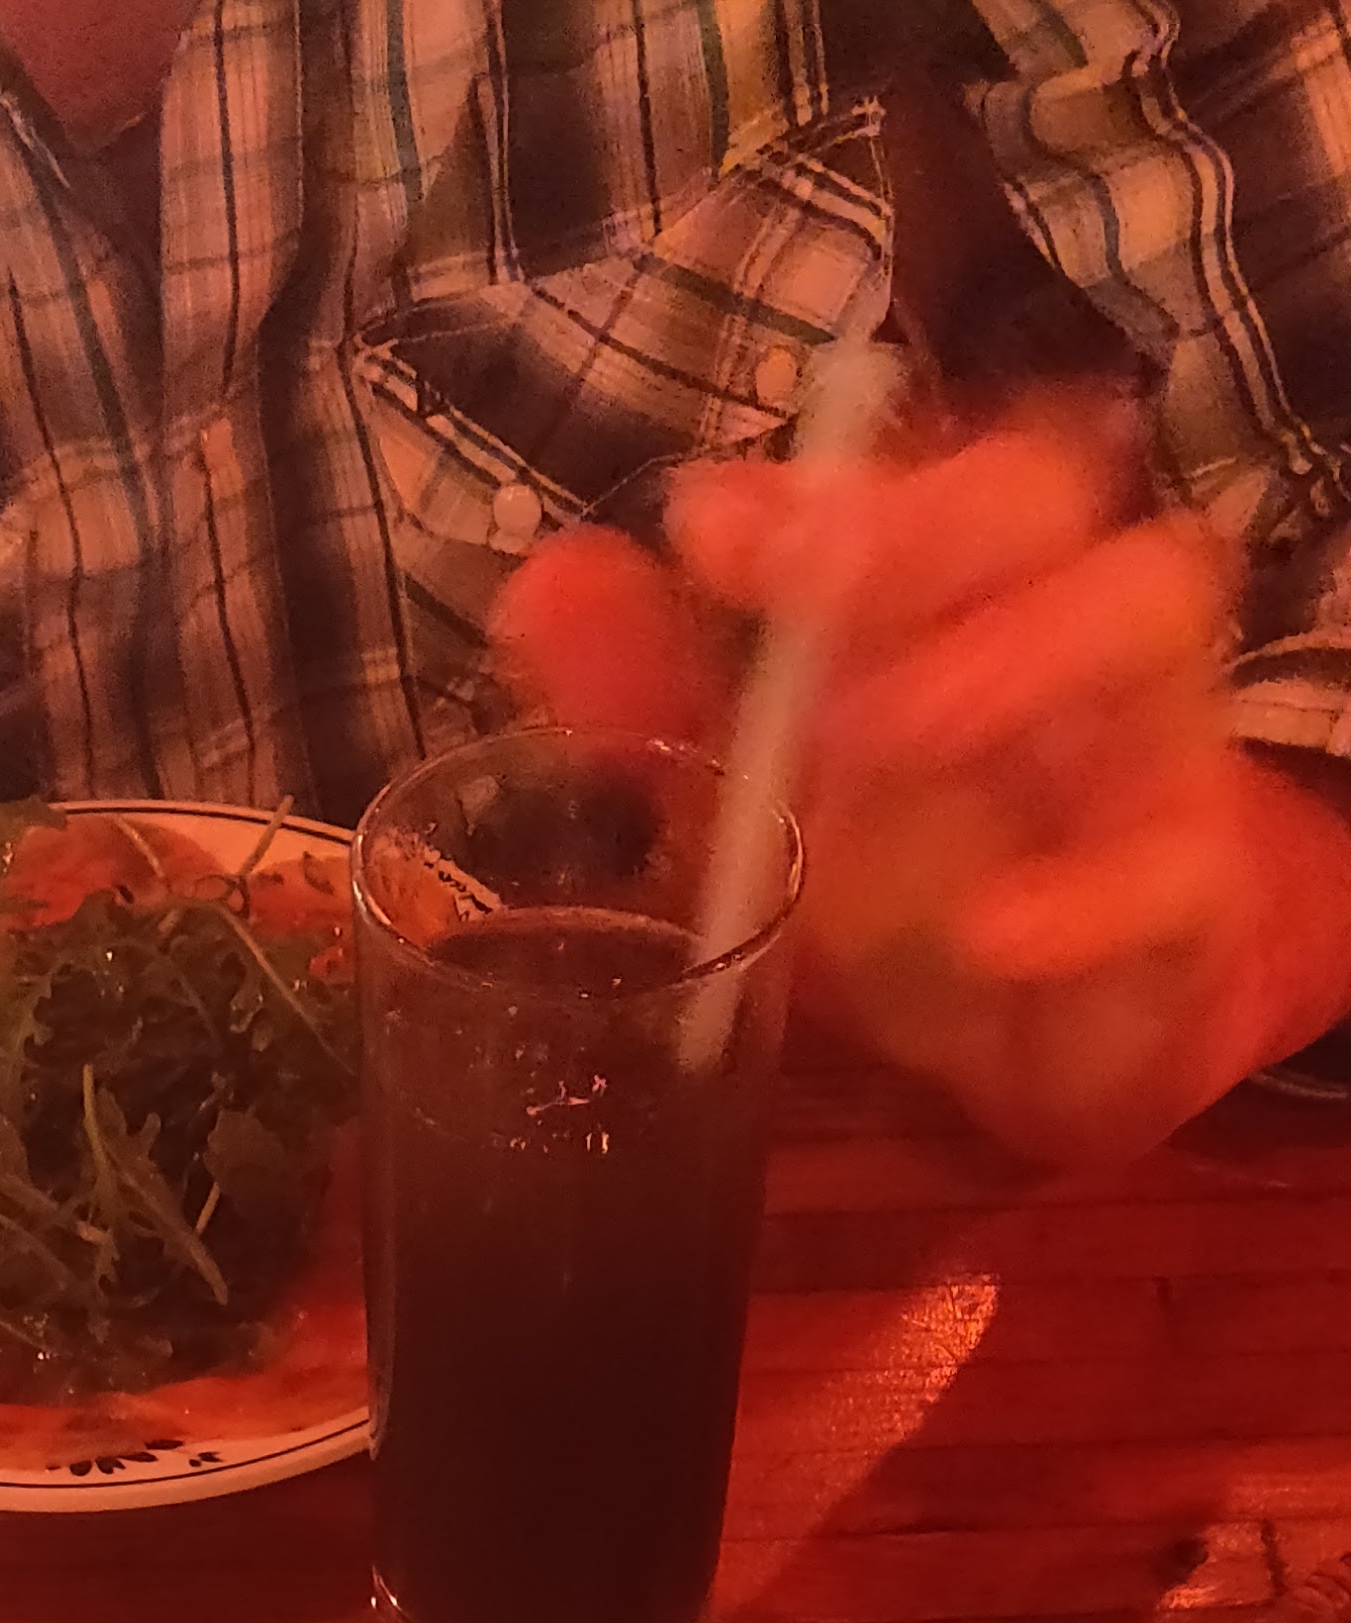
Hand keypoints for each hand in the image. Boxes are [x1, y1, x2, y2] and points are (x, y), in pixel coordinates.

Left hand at [496, 398, 1350, 1163]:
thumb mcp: (765, 798)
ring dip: (1020, 652)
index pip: (917, 471)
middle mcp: (1067, 623)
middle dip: (927, 519)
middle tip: (806, 594)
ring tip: (888, 731)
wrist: (1057, 1039)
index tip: (707, 530)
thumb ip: (656, 701)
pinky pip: (1174, 866)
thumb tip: (543, 579)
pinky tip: (986, 931)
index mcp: (962, 583)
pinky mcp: (1192, 898)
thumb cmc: (916, 882)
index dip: (824, 485)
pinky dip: (1085, 897)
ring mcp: (1149, 746)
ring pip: (1152, 609)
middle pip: (1049, 491)